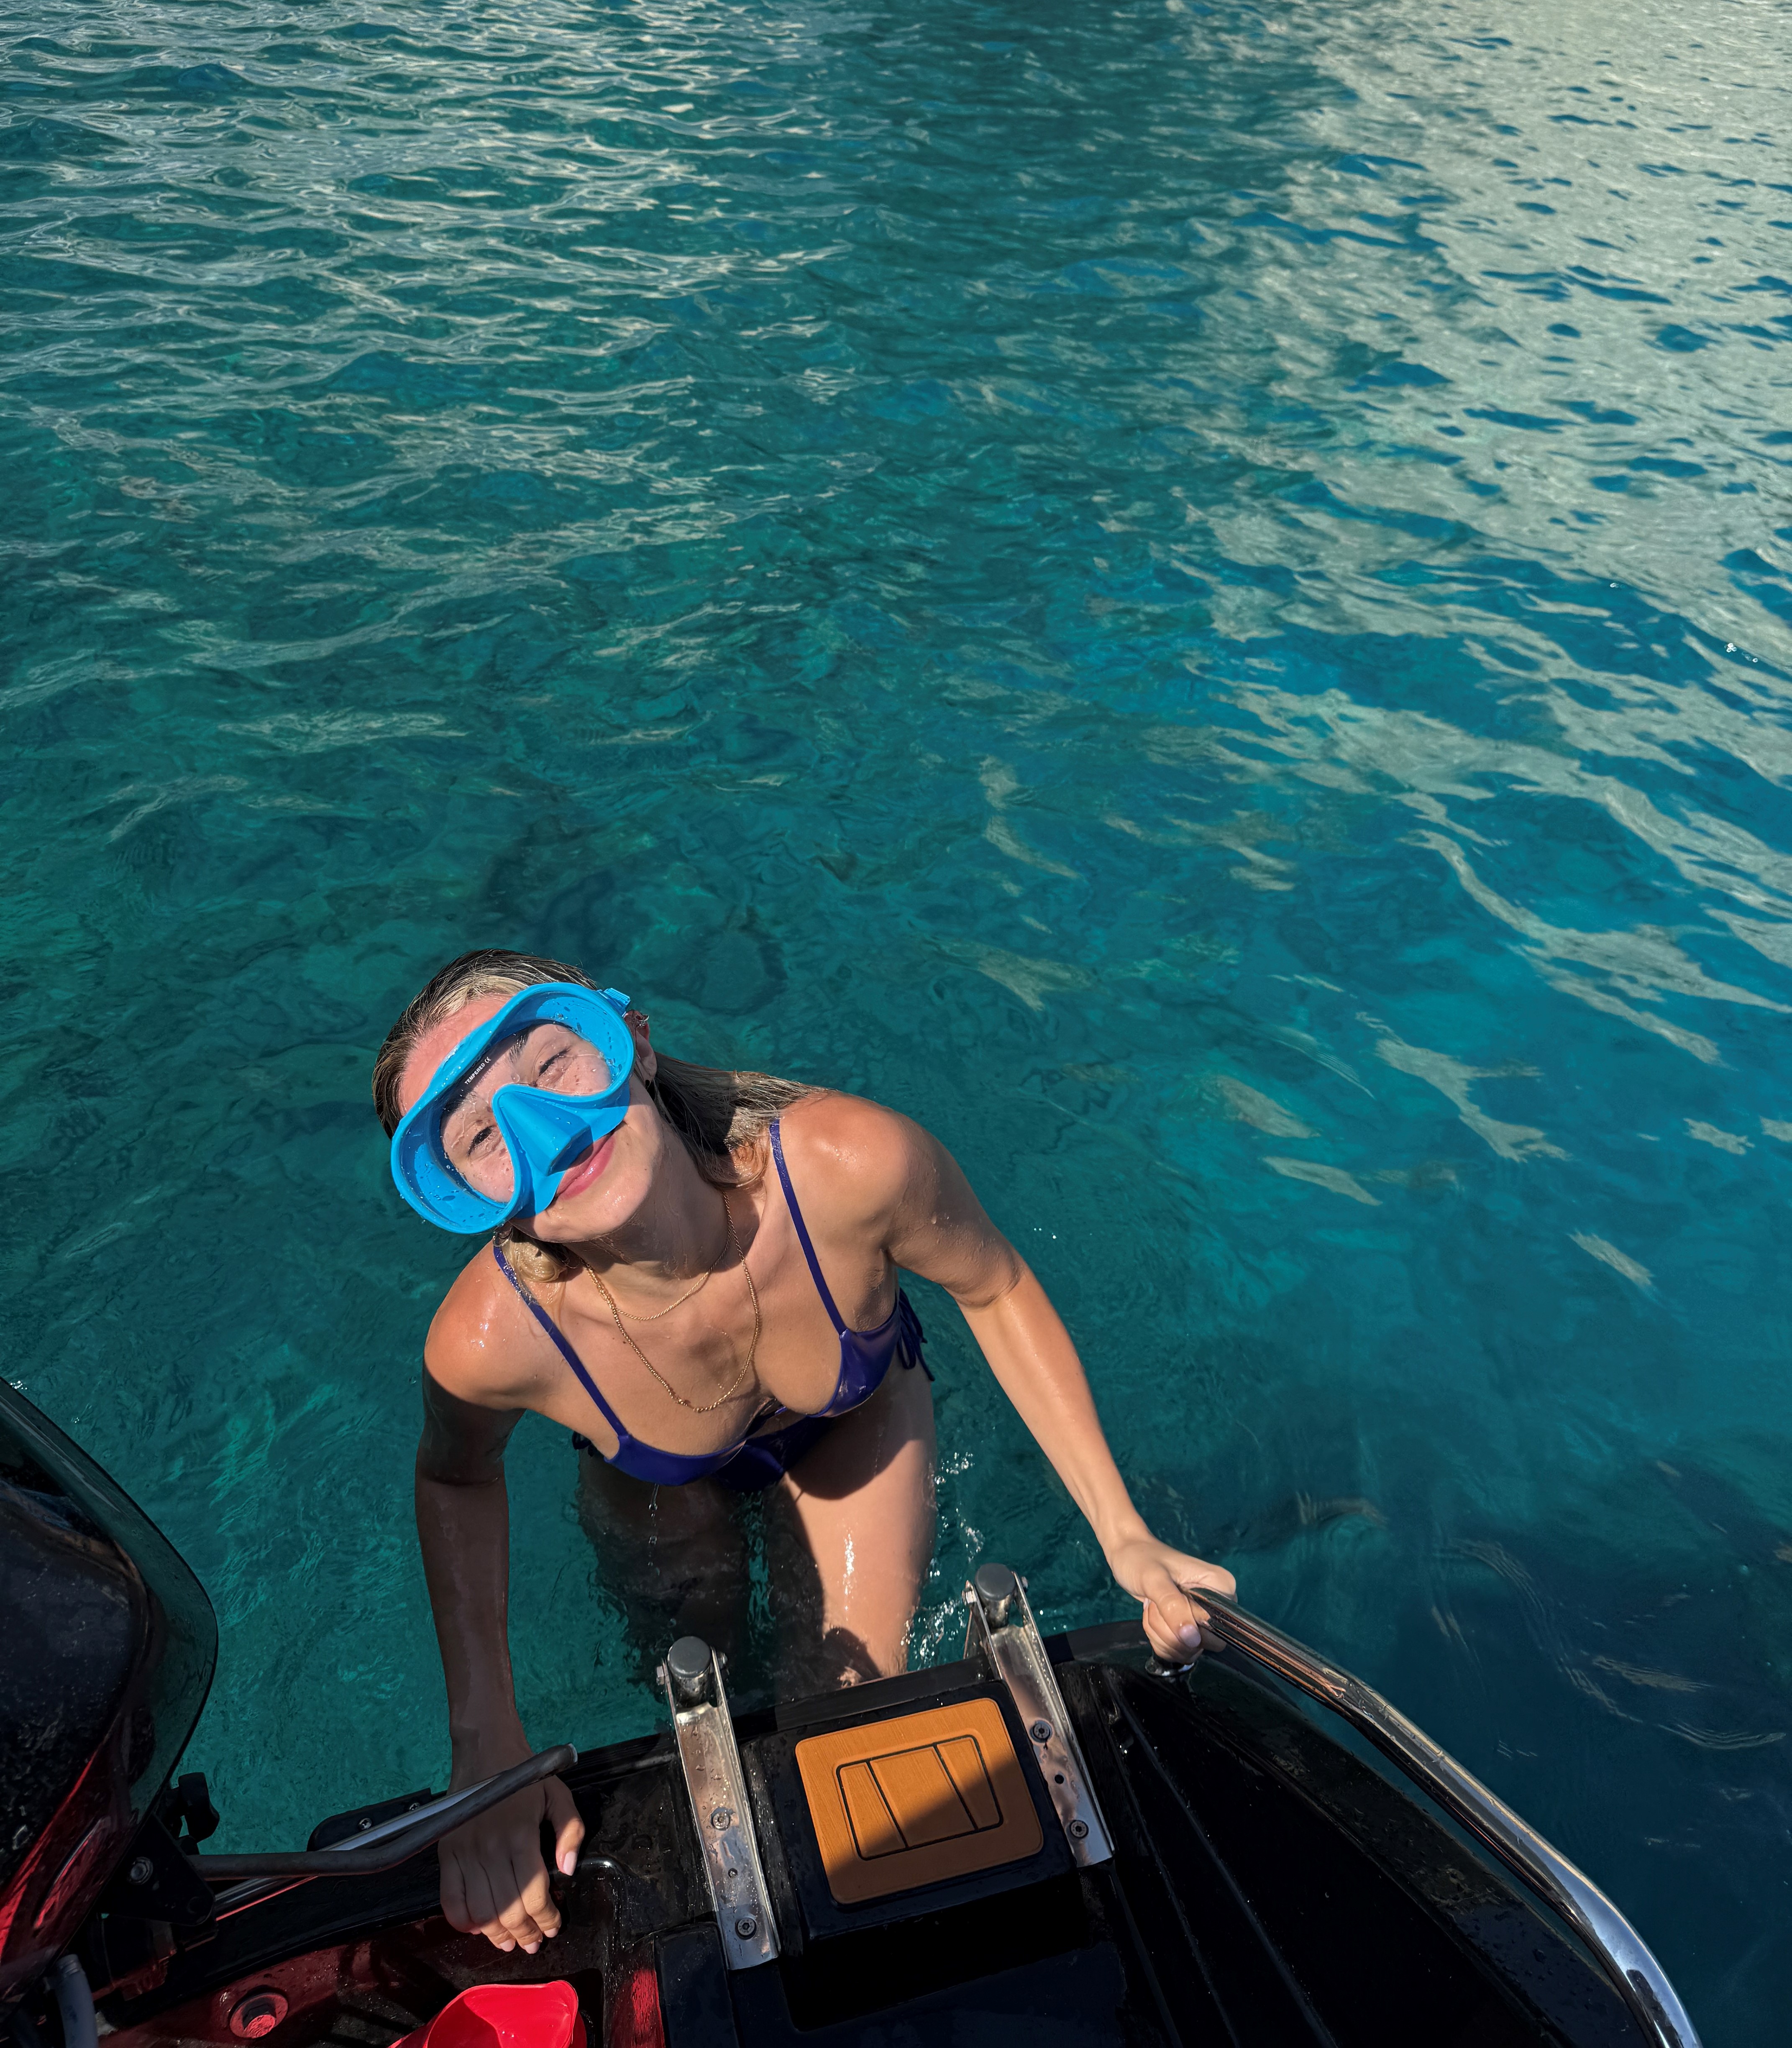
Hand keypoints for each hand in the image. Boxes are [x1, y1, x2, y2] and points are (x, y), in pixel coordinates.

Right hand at [438, 1767, 584, 1953]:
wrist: (486, 1748)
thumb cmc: (525, 1773)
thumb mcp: (559, 1794)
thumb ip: (570, 1831)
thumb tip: (567, 1870)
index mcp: (521, 1835)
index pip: (534, 1894)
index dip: (546, 1919)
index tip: (554, 1927)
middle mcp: (491, 1848)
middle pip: (508, 1909)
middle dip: (525, 1933)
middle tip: (534, 1942)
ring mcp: (465, 1853)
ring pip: (481, 1911)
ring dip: (497, 1934)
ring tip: (510, 1942)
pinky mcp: (446, 1853)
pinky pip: (450, 1899)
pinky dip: (462, 1921)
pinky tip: (477, 1928)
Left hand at [1103, 1532, 1236, 1663]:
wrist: (1127, 1554)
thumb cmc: (1141, 1559)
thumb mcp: (1155, 1580)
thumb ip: (1174, 1607)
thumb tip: (1193, 1640)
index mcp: (1221, 1586)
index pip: (1218, 1628)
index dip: (1190, 1627)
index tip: (1167, 1607)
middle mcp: (1217, 1604)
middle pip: (1204, 1642)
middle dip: (1171, 1632)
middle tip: (1155, 1605)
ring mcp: (1203, 1617)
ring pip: (1188, 1649)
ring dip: (1162, 1634)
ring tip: (1152, 1606)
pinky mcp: (1189, 1626)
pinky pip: (1179, 1650)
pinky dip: (1160, 1638)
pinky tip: (1152, 1615)